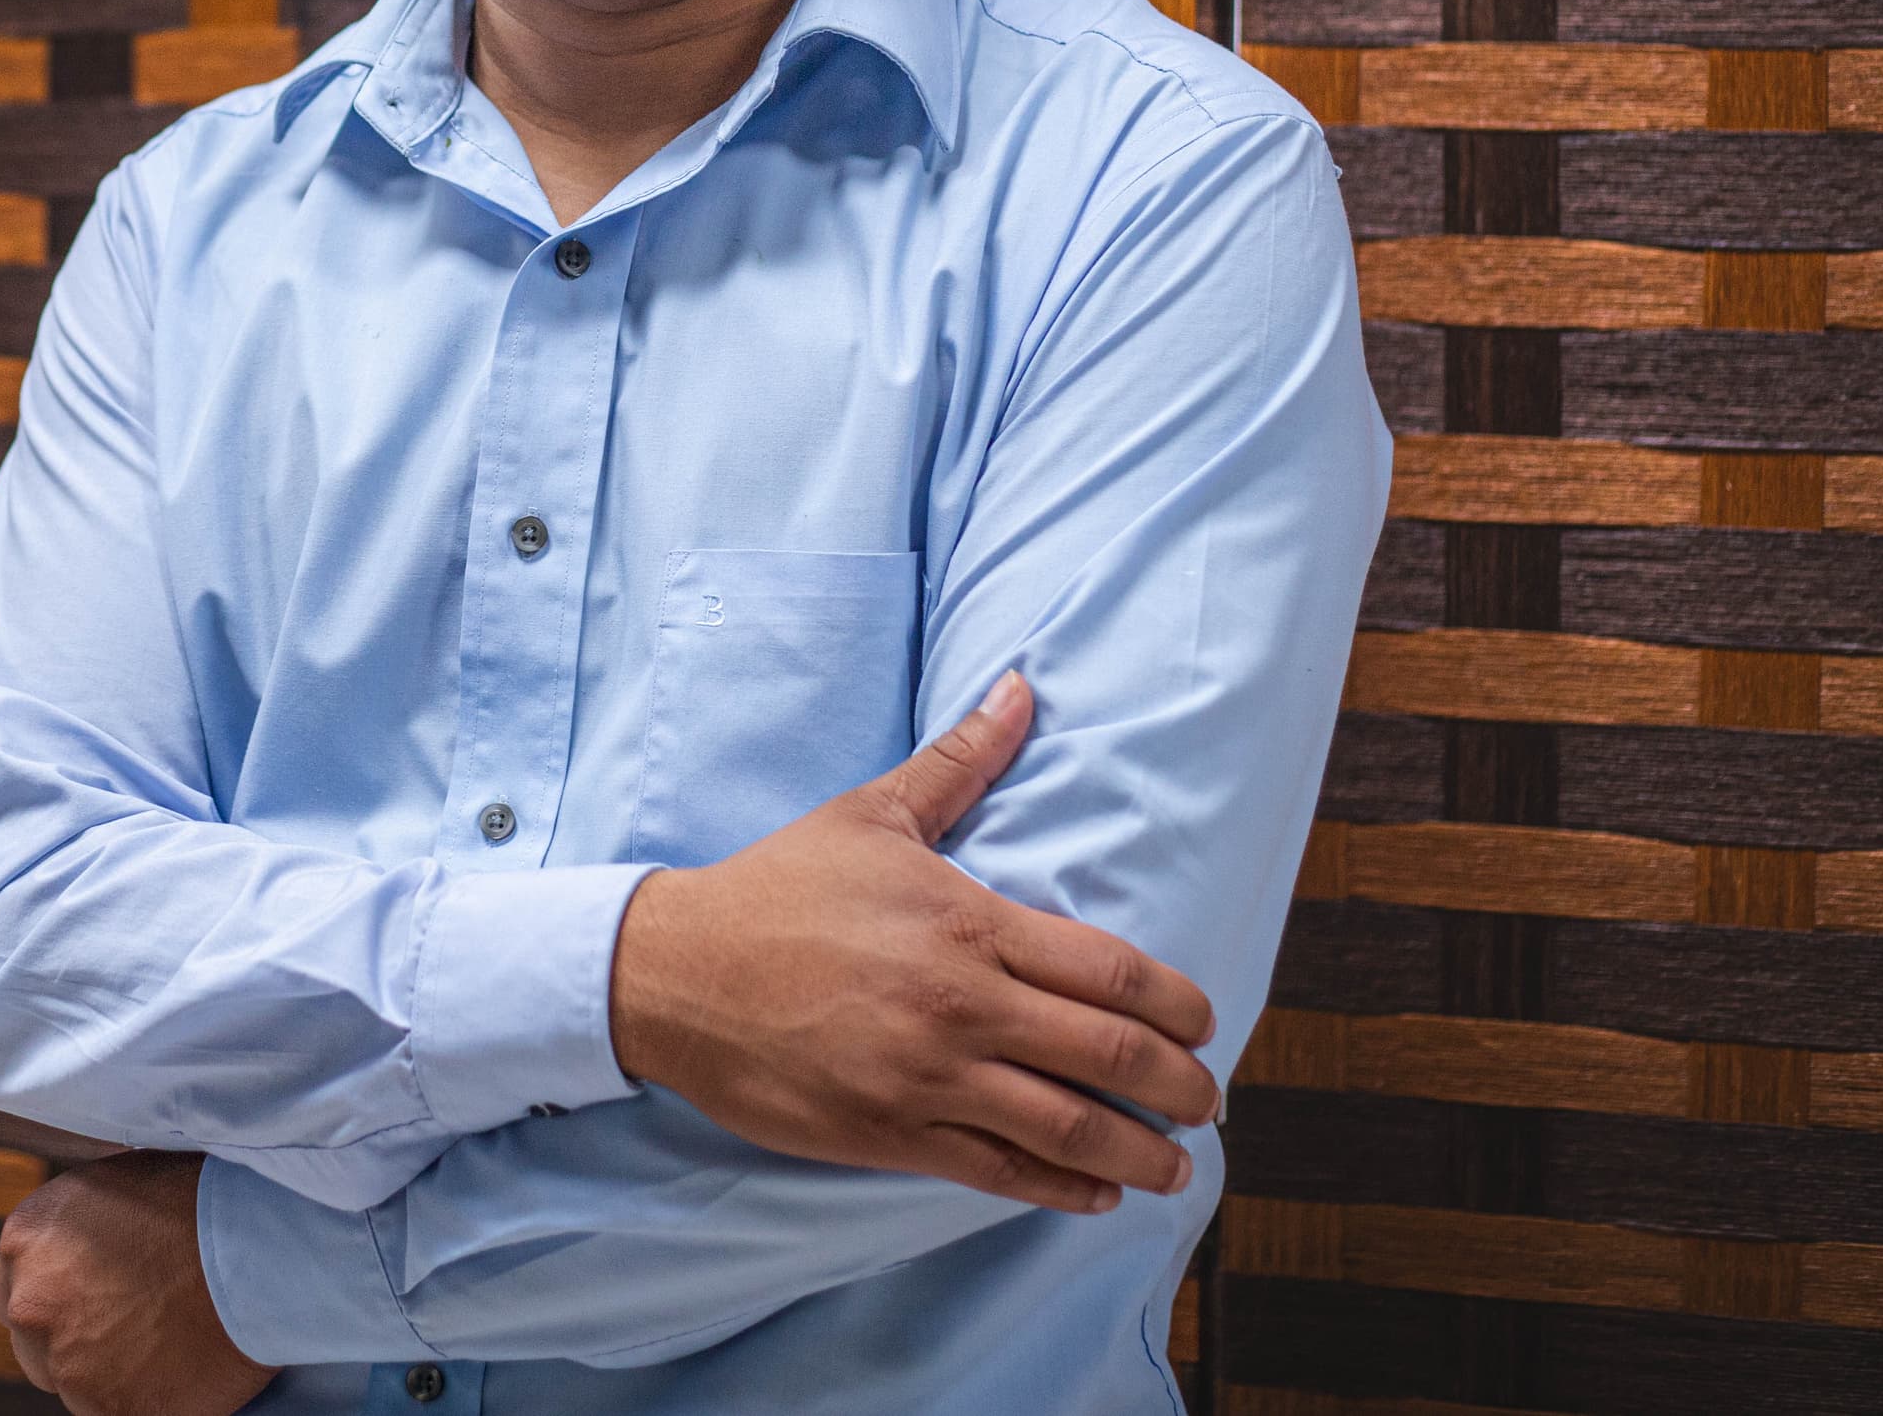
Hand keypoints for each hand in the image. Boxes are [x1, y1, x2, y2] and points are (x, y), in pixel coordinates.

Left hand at [0, 1150, 278, 1415]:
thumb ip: (78, 1225)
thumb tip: (80, 1242)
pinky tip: (181, 1365)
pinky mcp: (110, 1409)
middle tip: (130, 1323)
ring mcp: (67, 1363)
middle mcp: (30, 1303)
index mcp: (25, 1239)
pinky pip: (120, 1409)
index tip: (90, 1299)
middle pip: (35, 1341)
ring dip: (111, 1369)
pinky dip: (147, 1395)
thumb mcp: (114, 1183)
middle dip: (74, 1336)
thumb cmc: (198, 1201)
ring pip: (77, 1381)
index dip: (57, 1295)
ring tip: (167, 1340)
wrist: (251, 1248)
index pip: (17, 1286)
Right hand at [607, 671, 1221, 1210]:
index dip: (1176, 1005)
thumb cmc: (777, 889)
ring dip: (1139, 1155)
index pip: (1110, 971)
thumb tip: (1020, 688)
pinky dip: (1061, 1190)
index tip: (1204, 1021)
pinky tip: (1096, 1194)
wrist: (675, 973)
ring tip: (1175, 1166)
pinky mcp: (890, 1134)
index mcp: (968, 924)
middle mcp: (961, 1006)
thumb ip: (960, 761)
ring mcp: (927, 1077)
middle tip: (1207, 1100)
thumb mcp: (872, 813)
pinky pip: (999, 1172)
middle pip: (1109, 1056)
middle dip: (1179, 1086)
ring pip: (1068, 1129)